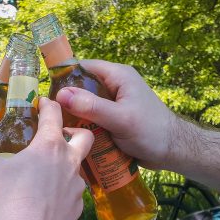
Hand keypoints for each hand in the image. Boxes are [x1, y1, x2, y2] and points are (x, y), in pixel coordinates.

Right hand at [0, 98, 92, 219]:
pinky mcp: (77, 206)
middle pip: (85, 136)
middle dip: (74, 131)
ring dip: (65, 165)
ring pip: (77, 167)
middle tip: (58, 137)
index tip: (43, 102)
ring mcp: (76, 185)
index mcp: (49, 146)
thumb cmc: (9, 199)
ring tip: (45, 174)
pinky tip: (46, 200)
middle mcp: (69, 161)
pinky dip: (62, 191)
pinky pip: (72, 193)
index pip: (54, 113)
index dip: (49, 104)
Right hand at [56, 60, 178, 168]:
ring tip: (57, 128)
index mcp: (118, 76)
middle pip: (82, 87)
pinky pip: (92, 119)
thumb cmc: (151, 131)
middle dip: (67, 101)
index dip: (65, 77)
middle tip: (50, 116)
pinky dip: (83, 127)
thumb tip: (61, 95)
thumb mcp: (120, 118)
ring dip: (74, 116)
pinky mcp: (113, 120)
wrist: (173, 152)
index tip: (47, 93)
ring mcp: (114, 104)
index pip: (84, 67)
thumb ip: (92, 106)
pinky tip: (72, 137)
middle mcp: (114, 86)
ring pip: (85, 106)